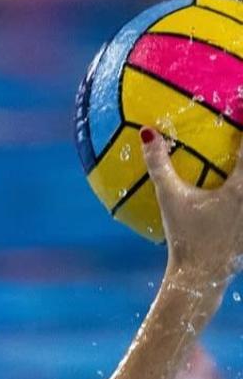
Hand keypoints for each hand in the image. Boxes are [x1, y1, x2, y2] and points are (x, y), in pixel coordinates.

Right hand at [145, 128, 242, 293]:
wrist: (200, 276)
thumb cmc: (185, 237)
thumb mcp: (169, 199)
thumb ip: (159, 165)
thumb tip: (146, 134)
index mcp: (241, 185)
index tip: (240, 102)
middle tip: (240, 132)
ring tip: (237, 158)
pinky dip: (242, 193)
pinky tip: (236, 192)